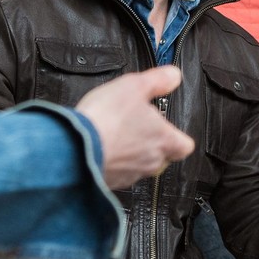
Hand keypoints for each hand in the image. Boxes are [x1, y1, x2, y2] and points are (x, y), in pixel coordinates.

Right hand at [75, 66, 194, 188]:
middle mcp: (150, 162)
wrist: (73, 149)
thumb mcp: (135, 86)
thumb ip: (159, 80)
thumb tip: (173, 76)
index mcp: (164, 140)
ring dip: (130, 153)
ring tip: (115, 136)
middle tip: (137, 129)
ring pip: (138, 166)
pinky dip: (111, 162)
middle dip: (152, 144)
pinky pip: (116, 173)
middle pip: (162, 157)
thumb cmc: (106, 120)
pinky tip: (99, 148)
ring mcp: (129, 175)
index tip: (169, 128)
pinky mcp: (108, 182)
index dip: (179, 136)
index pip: (185, 146)